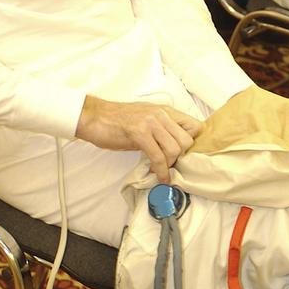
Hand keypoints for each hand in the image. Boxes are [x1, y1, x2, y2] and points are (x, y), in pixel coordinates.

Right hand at [75, 95, 203, 182]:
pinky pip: (158, 157)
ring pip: (175, 149)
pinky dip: (161, 171)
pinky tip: (159, 177)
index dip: (194, 143)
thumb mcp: (146, 119)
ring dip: (170, 165)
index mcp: (165, 111)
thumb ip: (162, 129)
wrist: (93, 117)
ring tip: (162, 171)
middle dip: (181, 157)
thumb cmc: (118, 121)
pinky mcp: (139, 133)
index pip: (195, 126)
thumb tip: (176, 147)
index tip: (186, 155)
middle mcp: (161, 114)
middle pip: (187, 141)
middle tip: (171, 165)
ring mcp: (150, 123)